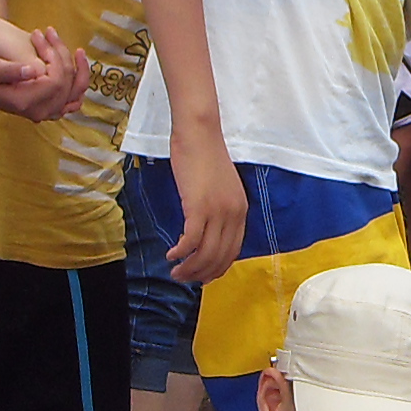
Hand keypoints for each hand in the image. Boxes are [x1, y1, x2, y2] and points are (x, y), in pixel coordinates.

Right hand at [0, 21, 91, 123]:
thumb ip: (12, 70)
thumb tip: (35, 71)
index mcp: (24, 103)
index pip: (56, 83)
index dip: (54, 57)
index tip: (39, 34)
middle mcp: (37, 112)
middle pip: (67, 85)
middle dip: (61, 54)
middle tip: (47, 32)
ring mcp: (45, 112)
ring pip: (75, 92)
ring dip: (76, 65)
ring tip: (69, 44)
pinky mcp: (49, 106)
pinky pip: (73, 97)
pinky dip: (78, 79)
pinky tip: (75, 58)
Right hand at [165, 135, 247, 285]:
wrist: (199, 133)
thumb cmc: (204, 155)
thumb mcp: (220, 187)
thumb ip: (218, 209)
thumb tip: (205, 230)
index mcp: (241, 211)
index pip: (233, 251)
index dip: (217, 268)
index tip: (202, 275)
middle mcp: (233, 214)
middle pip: (219, 257)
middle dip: (201, 273)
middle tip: (183, 277)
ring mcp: (217, 211)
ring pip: (205, 253)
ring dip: (189, 267)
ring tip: (175, 271)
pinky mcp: (198, 207)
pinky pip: (191, 241)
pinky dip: (180, 252)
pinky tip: (170, 254)